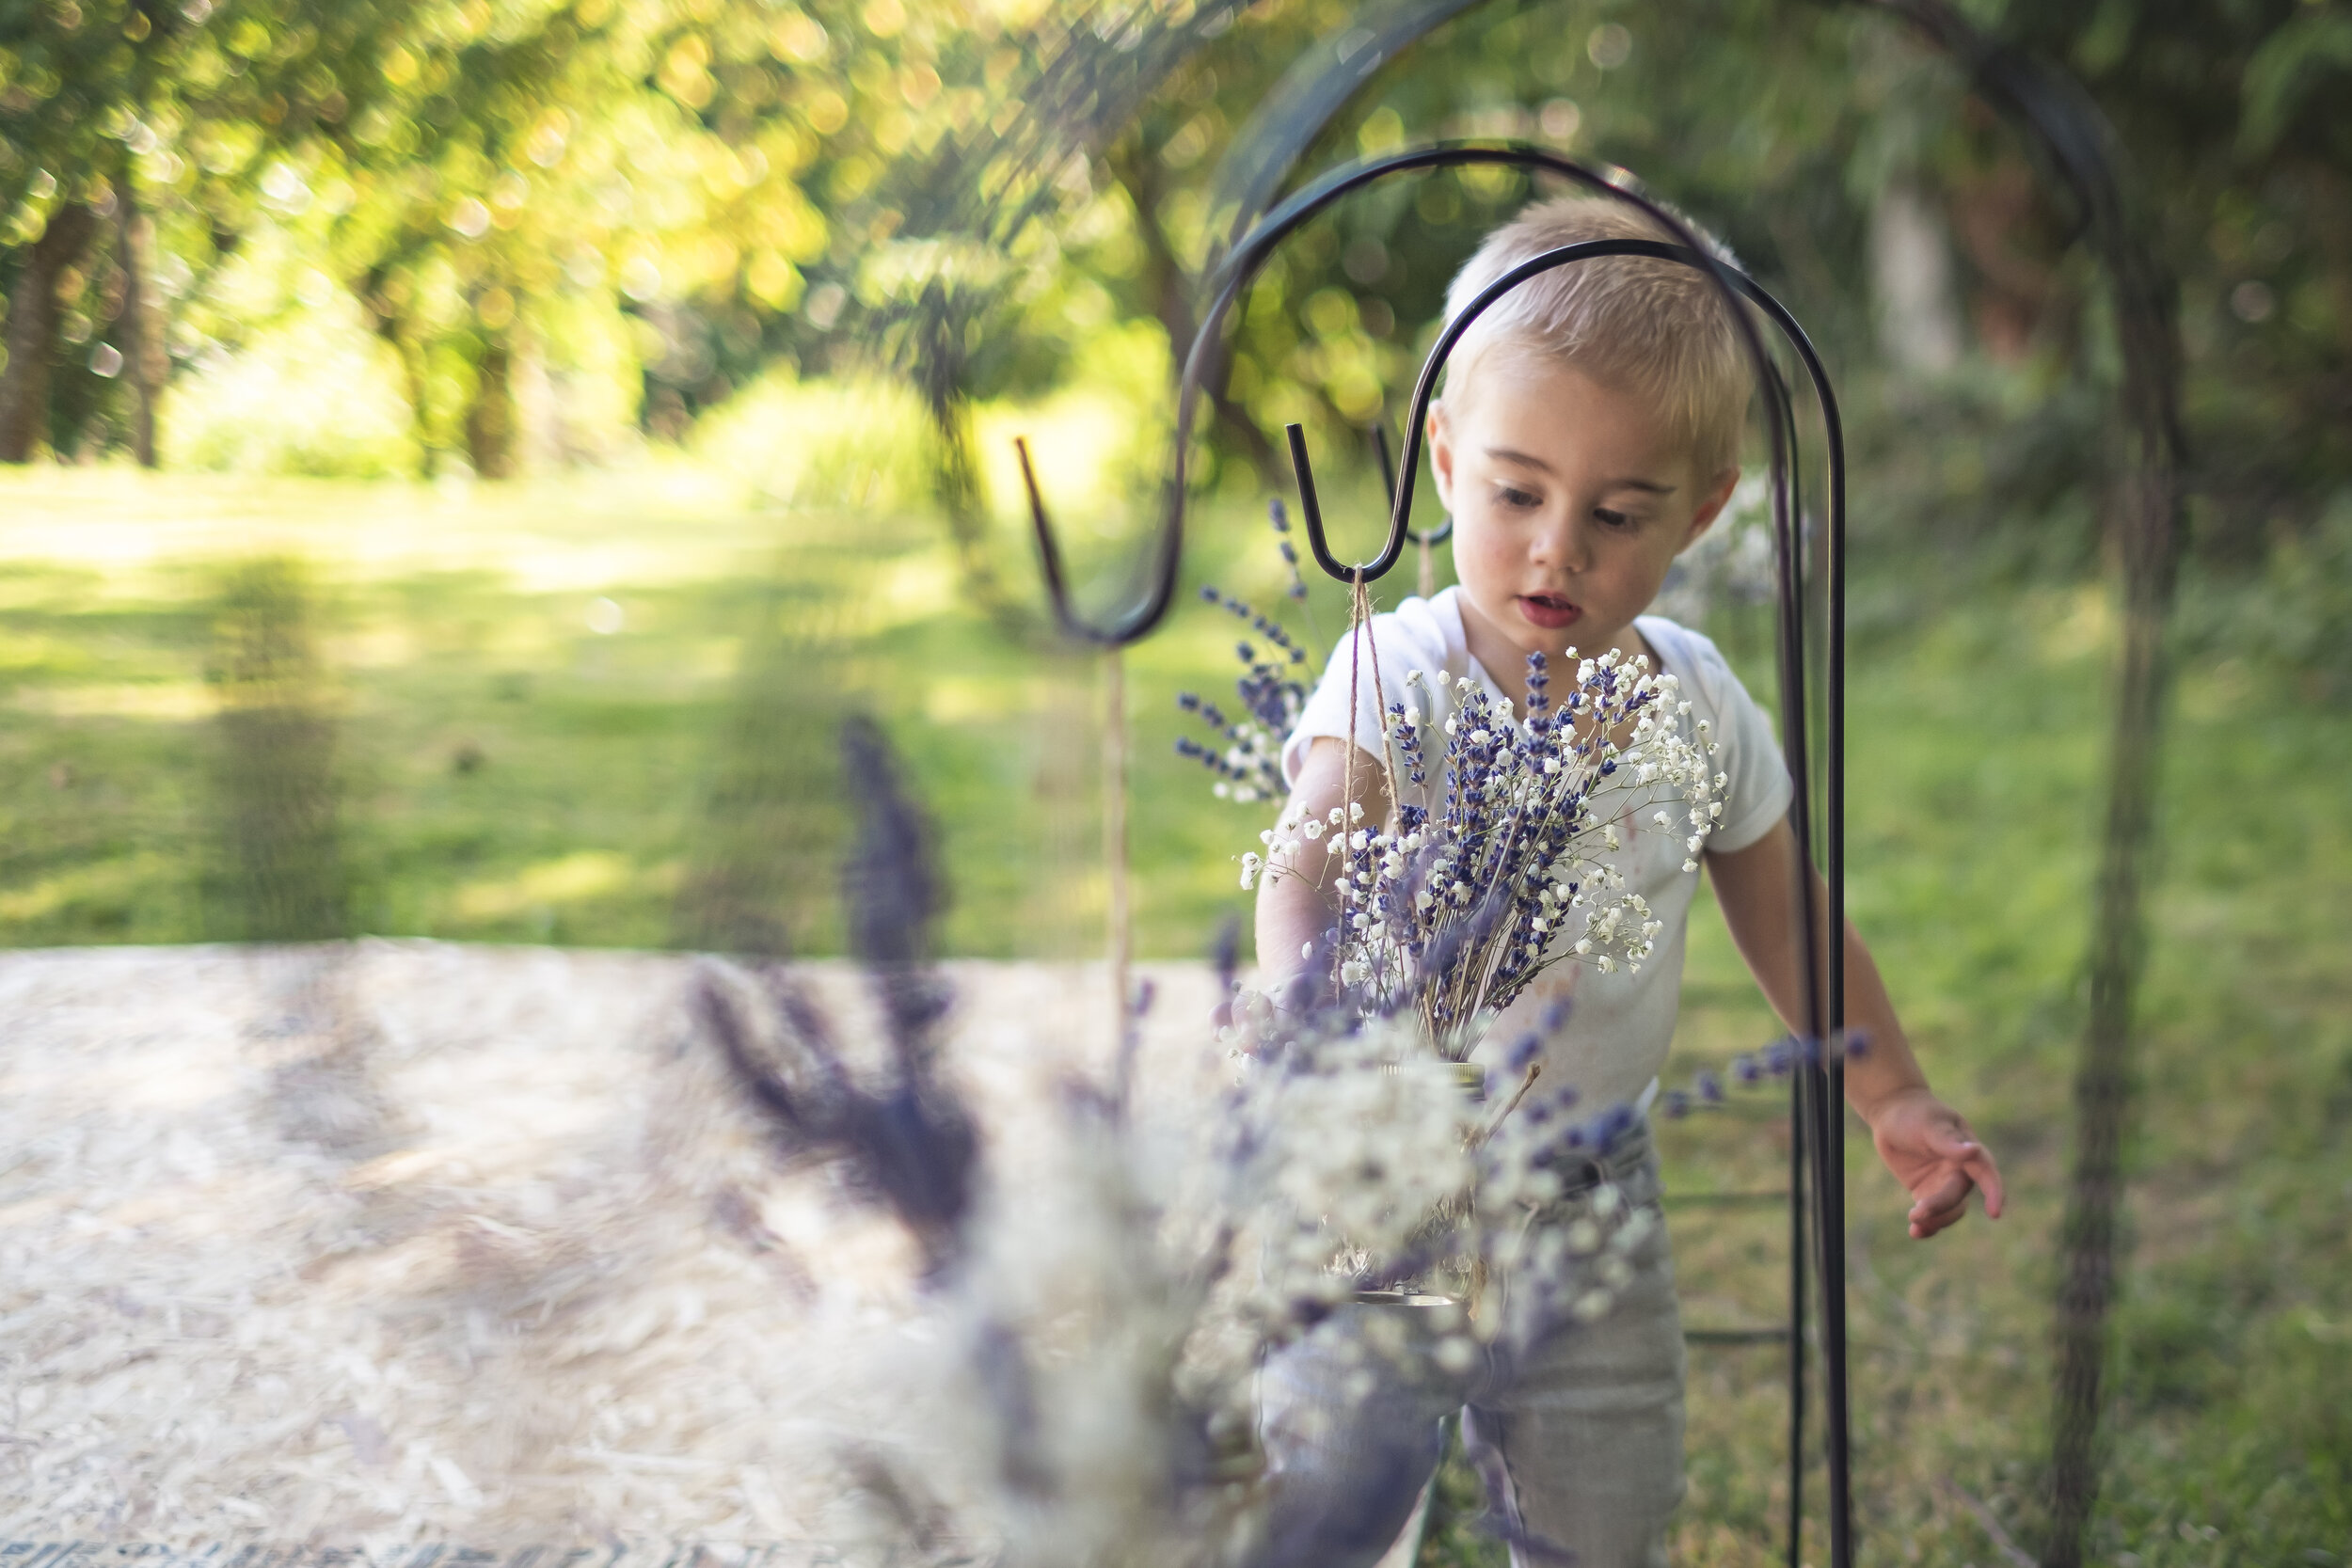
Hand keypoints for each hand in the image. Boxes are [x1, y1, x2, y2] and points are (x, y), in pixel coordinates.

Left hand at [1865, 1089, 2003, 1238]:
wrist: (1891, 1112)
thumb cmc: (1914, 1113)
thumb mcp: (1929, 1124)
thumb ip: (1948, 1141)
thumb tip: (1974, 1151)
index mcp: (1968, 1150)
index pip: (1987, 1173)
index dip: (1994, 1193)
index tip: (1995, 1213)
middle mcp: (1960, 1169)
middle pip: (1958, 1196)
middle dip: (1940, 1207)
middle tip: (1916, 1213)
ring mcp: (1943, 1182)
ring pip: (1948, 1210)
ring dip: (1935, 1221)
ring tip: (1915, 1228)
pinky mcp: (1926, 1191)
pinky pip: (1931, 1212)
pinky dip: (1926, 1224)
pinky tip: (1915, 1233)